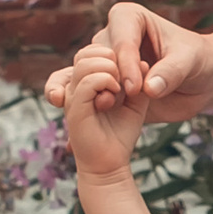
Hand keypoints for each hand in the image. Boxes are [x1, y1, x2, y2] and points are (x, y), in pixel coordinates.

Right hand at [42, 1, 209, 117]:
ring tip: (79, 103)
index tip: (135, 89)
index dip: (127, 65)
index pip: (121, 40)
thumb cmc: (196, 62)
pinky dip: (71, 98)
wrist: (200, 81)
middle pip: (98, 56)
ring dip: (83, 88)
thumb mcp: (189, 62)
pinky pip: (81, 88)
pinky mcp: (103, 83)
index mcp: (128, 18)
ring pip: (85, 72)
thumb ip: (170, 73)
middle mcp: (110, 36)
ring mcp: (104, 60)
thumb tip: (148, 89)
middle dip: (107, 78)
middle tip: (121, 98)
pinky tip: (61, 113)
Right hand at [59, 38, 149, 180]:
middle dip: (111, 60)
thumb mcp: (138, 100)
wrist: (111, 165)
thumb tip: (141, 63)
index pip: (97, 48)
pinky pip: (87, 79)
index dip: (118, 55)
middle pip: (89, 50)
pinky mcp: (73, 104)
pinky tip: (114, 95)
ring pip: (85, 60)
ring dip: (109, 69)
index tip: (131, 78)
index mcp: (88, 75)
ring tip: (118, 90)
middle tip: (123, 83)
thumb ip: (139, 78)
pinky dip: (105, 80)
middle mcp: (75, 81)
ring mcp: (72, 91)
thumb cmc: (123, 131)